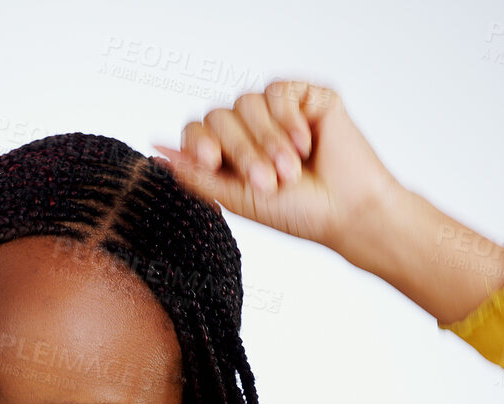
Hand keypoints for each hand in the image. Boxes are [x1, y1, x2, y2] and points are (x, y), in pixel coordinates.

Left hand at [152, 79, 399, 253]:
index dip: (200, 142)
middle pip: (220, 116)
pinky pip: (278, 90)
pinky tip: (306, 144)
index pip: (197, 129)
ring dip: (268, 140)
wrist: (348, 212)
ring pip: (248, 102)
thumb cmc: (299, 213)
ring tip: (291, 170)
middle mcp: (252, 128)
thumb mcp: (237, 199)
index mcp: (231, 153)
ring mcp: (279, 110)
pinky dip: (287, 119)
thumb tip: (156, 153)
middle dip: (242, 151)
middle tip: (268, 182)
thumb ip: (197, 176)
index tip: (213, 162)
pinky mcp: (308, 97)